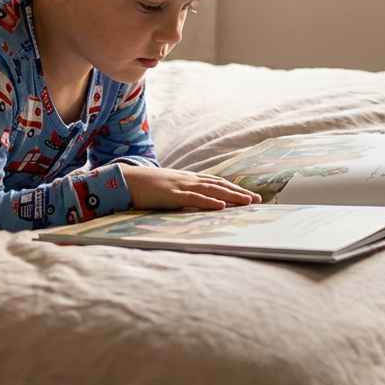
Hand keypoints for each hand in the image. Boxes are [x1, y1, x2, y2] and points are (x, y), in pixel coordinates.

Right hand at [121, 164, 260, 210]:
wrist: (125, 179)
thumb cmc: (145, 186)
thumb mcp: (167, 188)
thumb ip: (181, 193)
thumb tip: (194, 201)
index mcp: (187, 179)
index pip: (216, 182)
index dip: (233, 187)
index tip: (249, 194)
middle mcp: (188, 180)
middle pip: (219, 184)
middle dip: (239, 192)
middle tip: (258, 199)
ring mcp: (181, 186)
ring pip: (212, 190)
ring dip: (232, 195)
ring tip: (248, 201)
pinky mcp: (172, 195)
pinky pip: (194, 198)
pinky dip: (209, 201)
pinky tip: (221, 205)